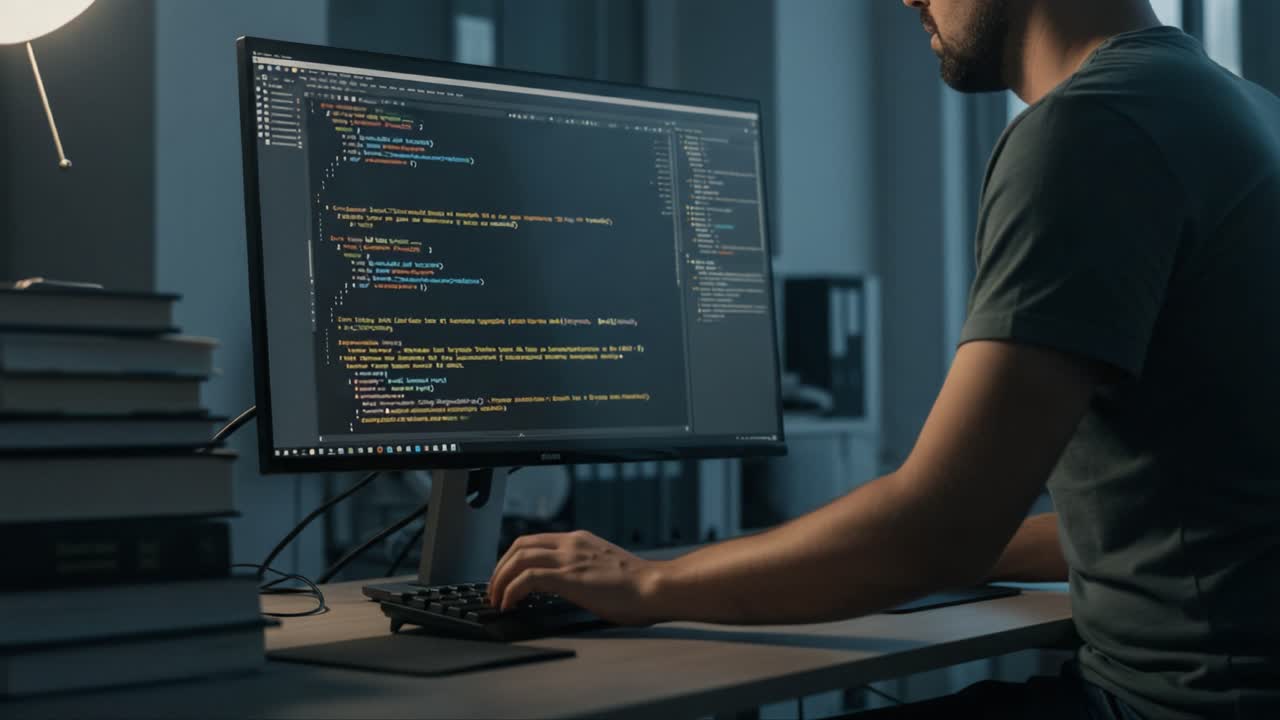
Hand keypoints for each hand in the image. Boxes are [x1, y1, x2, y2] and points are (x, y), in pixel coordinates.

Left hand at [487, 530, 665, 625]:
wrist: (655, 587)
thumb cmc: (638, 587)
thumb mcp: (604, 570)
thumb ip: (583, 571)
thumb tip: (568, 587)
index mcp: (579, 540)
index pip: (533, 541)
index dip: (512, 558)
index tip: (506, 578)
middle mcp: (571, 544)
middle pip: (519, 546)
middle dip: (500, 568)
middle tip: (494, 589)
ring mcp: (569, 558)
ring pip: (518, 559)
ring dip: (500, 579)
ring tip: (497, 599)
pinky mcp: (569, 577)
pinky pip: (527, 578)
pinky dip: (512, 590)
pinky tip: (510, 604)